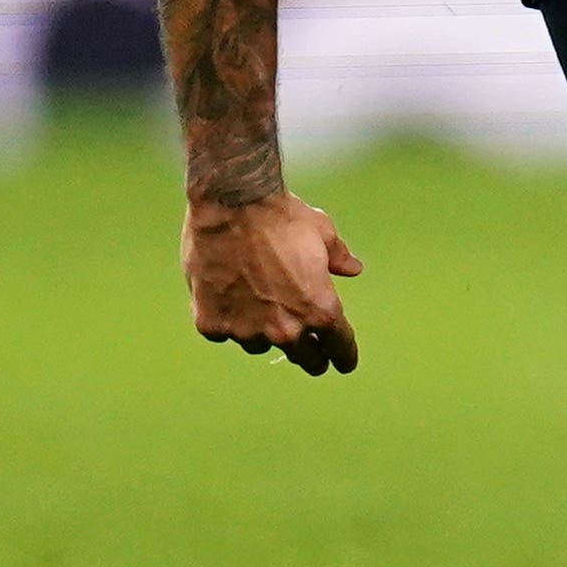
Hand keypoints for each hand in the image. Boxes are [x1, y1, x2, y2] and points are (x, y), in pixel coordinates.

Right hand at [182, 191, 362, 375]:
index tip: (344, 362)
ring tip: (262, 311)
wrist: (231, 204)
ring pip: (259, 344)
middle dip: (312, 356)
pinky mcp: (212, 325)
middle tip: (313, 355)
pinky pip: (225, 332)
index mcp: (319, 310)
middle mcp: (284, 329)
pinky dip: (229, 320)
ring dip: (264, 333)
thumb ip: (338, 258)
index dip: (344, 356)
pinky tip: (229, 300)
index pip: (338, 347)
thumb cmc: (281, 216)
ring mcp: (245, 331)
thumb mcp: (322, 232)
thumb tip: (354, 270)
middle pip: (304, 358)